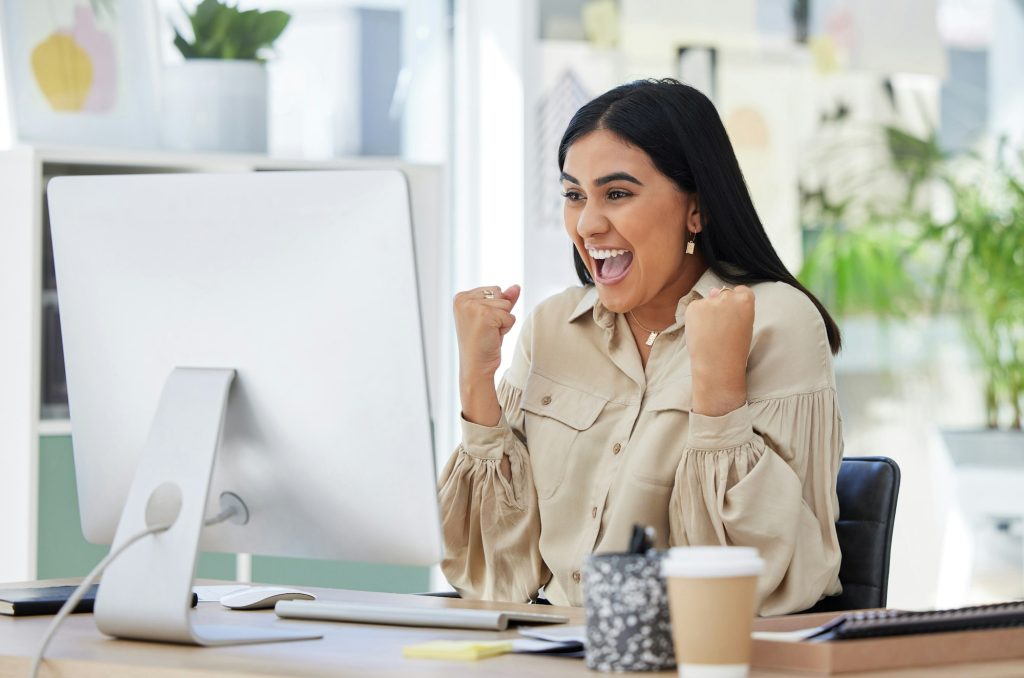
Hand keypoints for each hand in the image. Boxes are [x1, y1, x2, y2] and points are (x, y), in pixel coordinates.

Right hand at [454, 284, 520, 425]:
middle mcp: (464, 299)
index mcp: (461, 297)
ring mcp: (473, 306)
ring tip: (489, 333)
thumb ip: (503, 300)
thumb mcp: (493, 317)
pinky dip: (506, 328)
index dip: (495, 309)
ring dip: (503, 321)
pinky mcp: (484, 315)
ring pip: (506, 304)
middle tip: (487, 330)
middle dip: (500, 312)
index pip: (494, 290)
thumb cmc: (482, 344)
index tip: (482, 324)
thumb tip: (516, 287)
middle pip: (500, 294)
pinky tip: (492, 337)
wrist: (476, 367)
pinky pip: (510, 315)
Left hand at [685, 285, 753, 416]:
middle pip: (723, 295)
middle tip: (721, 330)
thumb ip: (732, 307)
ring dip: (707, 313)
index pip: (741, 291)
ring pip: (708, 302)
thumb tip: (713, 290)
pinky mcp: (694, 307)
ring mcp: (710, 301)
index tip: (734, 317)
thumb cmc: (734, 350)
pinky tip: (701, 333)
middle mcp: (728, 296)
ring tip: (711, 334)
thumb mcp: (743, 325)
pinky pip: (695, 309)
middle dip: (721, 308)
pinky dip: (695, 319)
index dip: (736, 305)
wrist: (718, 365)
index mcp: (746, 300)